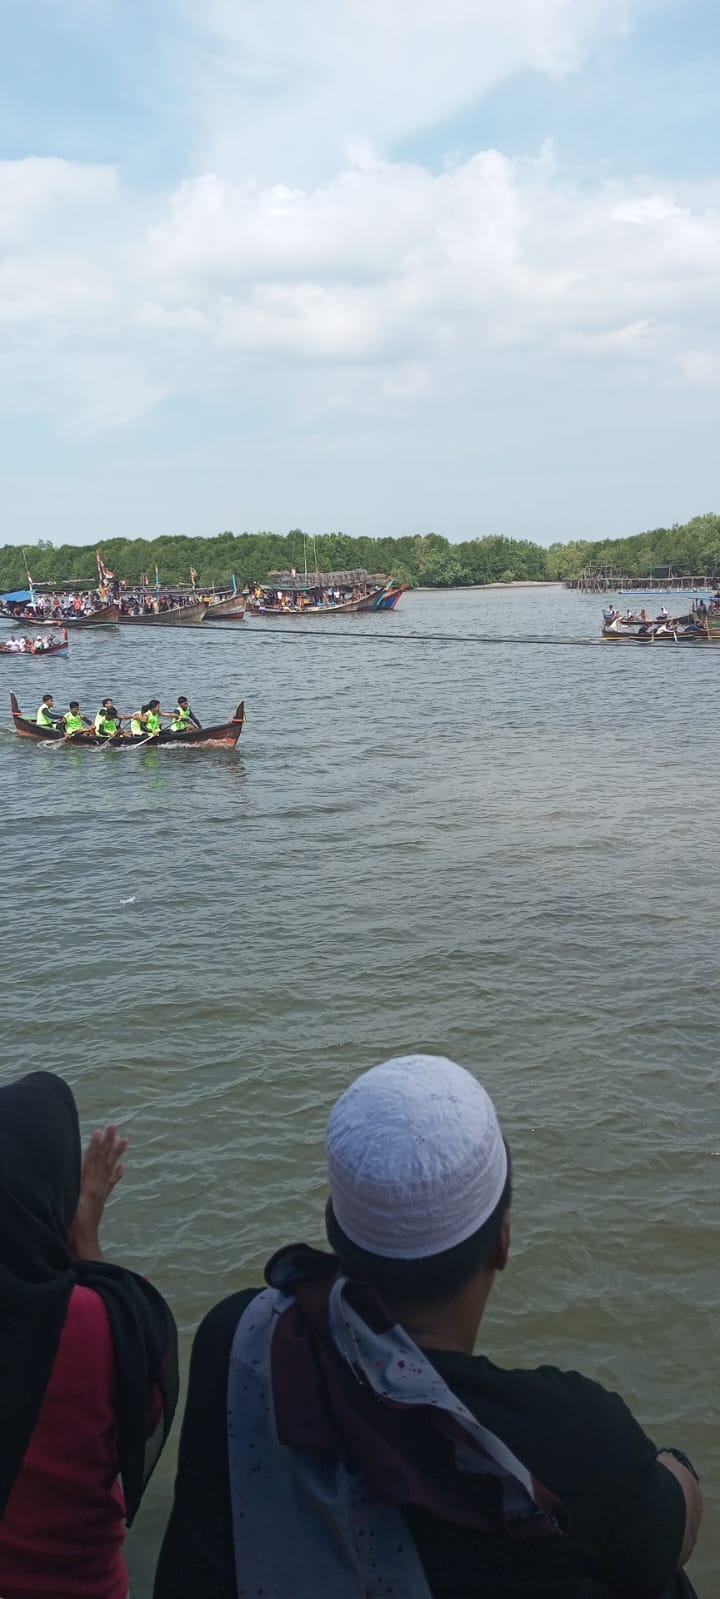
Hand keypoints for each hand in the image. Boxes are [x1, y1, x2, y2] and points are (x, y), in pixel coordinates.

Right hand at [68, 1126, 128, 1260]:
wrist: (82, 1247)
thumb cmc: (70, 1228)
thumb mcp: (66, 1208)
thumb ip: (69, 1192)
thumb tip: (71, 1174)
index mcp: (88, 1188)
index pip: (92, 1162)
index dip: (95, 1147)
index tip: (99, 1132)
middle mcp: (97, 1188)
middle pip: (103, 1161)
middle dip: (108, 1143)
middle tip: (115, 1126)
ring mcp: (100, 1194)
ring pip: (109, 1169)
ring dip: (116, 1154)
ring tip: (124, 1140)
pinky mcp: (101, 1201)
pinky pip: (110, 1184)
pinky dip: (116, 1174)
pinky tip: (123, 1166)